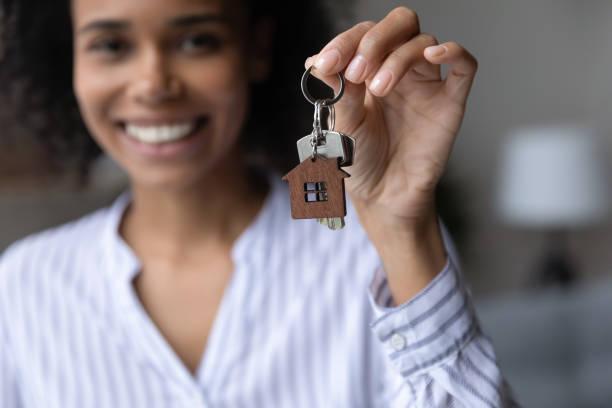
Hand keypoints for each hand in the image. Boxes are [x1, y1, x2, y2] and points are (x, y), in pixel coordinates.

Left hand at [305, 7, 477, 229]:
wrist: (383, 195)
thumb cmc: (361, 160)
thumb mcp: (340, 123)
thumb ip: (335, 91)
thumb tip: (317, 60)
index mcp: (369, 71)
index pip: (363, 35)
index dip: (344, 42)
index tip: (327, 63)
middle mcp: (398, 71)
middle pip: (399, 25)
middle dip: (375, 39)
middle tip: (357, 70)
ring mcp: (426, 84)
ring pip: (423, 43)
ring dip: (397, 58)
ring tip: (377, 89)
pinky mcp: (450, 101)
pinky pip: (465, 65)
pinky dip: (454, 51)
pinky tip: (435, 55)